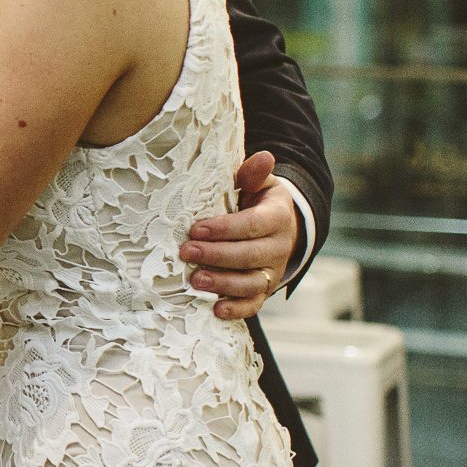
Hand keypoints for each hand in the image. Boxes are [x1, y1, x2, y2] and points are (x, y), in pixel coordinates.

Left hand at [181, 150, 297, 320]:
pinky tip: (216, 310)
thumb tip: (264, 157)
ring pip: (253, 283)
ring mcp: (273, 271)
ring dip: (223, 284)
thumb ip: (254, 174)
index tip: (196, 228)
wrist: (280, 226)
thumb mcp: (259, 184)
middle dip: (216, 255)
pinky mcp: (265, 289)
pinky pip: (255, 304)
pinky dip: (237, 310)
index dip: (225, 228)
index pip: (253, 225)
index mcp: (277, 218)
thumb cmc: (257, 201)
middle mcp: (279, 247)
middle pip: (249, 255)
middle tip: (186, 252)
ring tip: (195, 280)